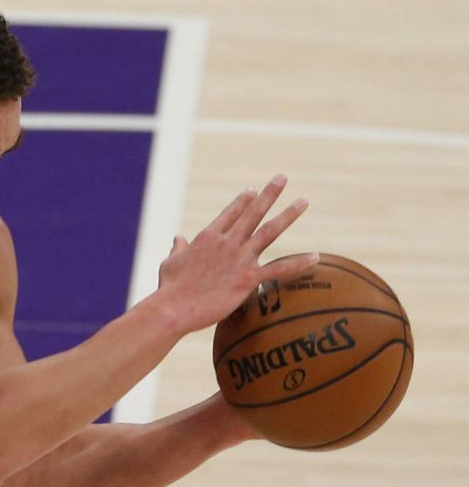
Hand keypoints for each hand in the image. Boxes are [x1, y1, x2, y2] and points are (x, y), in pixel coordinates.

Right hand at [156, 174, 316, 334]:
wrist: (173, 308)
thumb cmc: (169, 288)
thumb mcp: (170, 263)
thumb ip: (177, 248)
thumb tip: (177, 238)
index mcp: (207, 238)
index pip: (229, 213)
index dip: (242, 201)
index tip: (253, 190)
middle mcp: (226, 243)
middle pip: (252, 213)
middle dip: (269, 195)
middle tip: (282, 178)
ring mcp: (239, 259)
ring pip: (269, 232)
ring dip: (288, 215)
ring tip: (303, 201)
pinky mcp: (247, 279)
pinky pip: (278, 269)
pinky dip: (298, 264)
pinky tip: (316, 257)